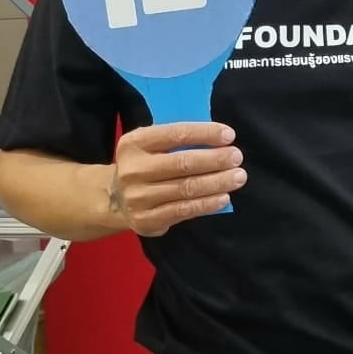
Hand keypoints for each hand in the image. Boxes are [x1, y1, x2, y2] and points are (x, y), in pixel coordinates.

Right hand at [108, 122, 243, 236]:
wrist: (115, 199)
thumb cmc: (145, 164)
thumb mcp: (150, 145)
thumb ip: (176, 139)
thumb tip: (219, 137)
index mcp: (134, 144)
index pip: (175, 134)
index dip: (205, 134)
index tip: (229, 135)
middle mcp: (133, 170)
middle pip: (182, 163)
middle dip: (215, 159)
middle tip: (237, 157)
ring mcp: (138, 197)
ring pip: (186, 188)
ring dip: (217, 182)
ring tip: (238, 176)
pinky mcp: (147, 219)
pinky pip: (183, 210)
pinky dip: (207, 204)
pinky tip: (224, 197)